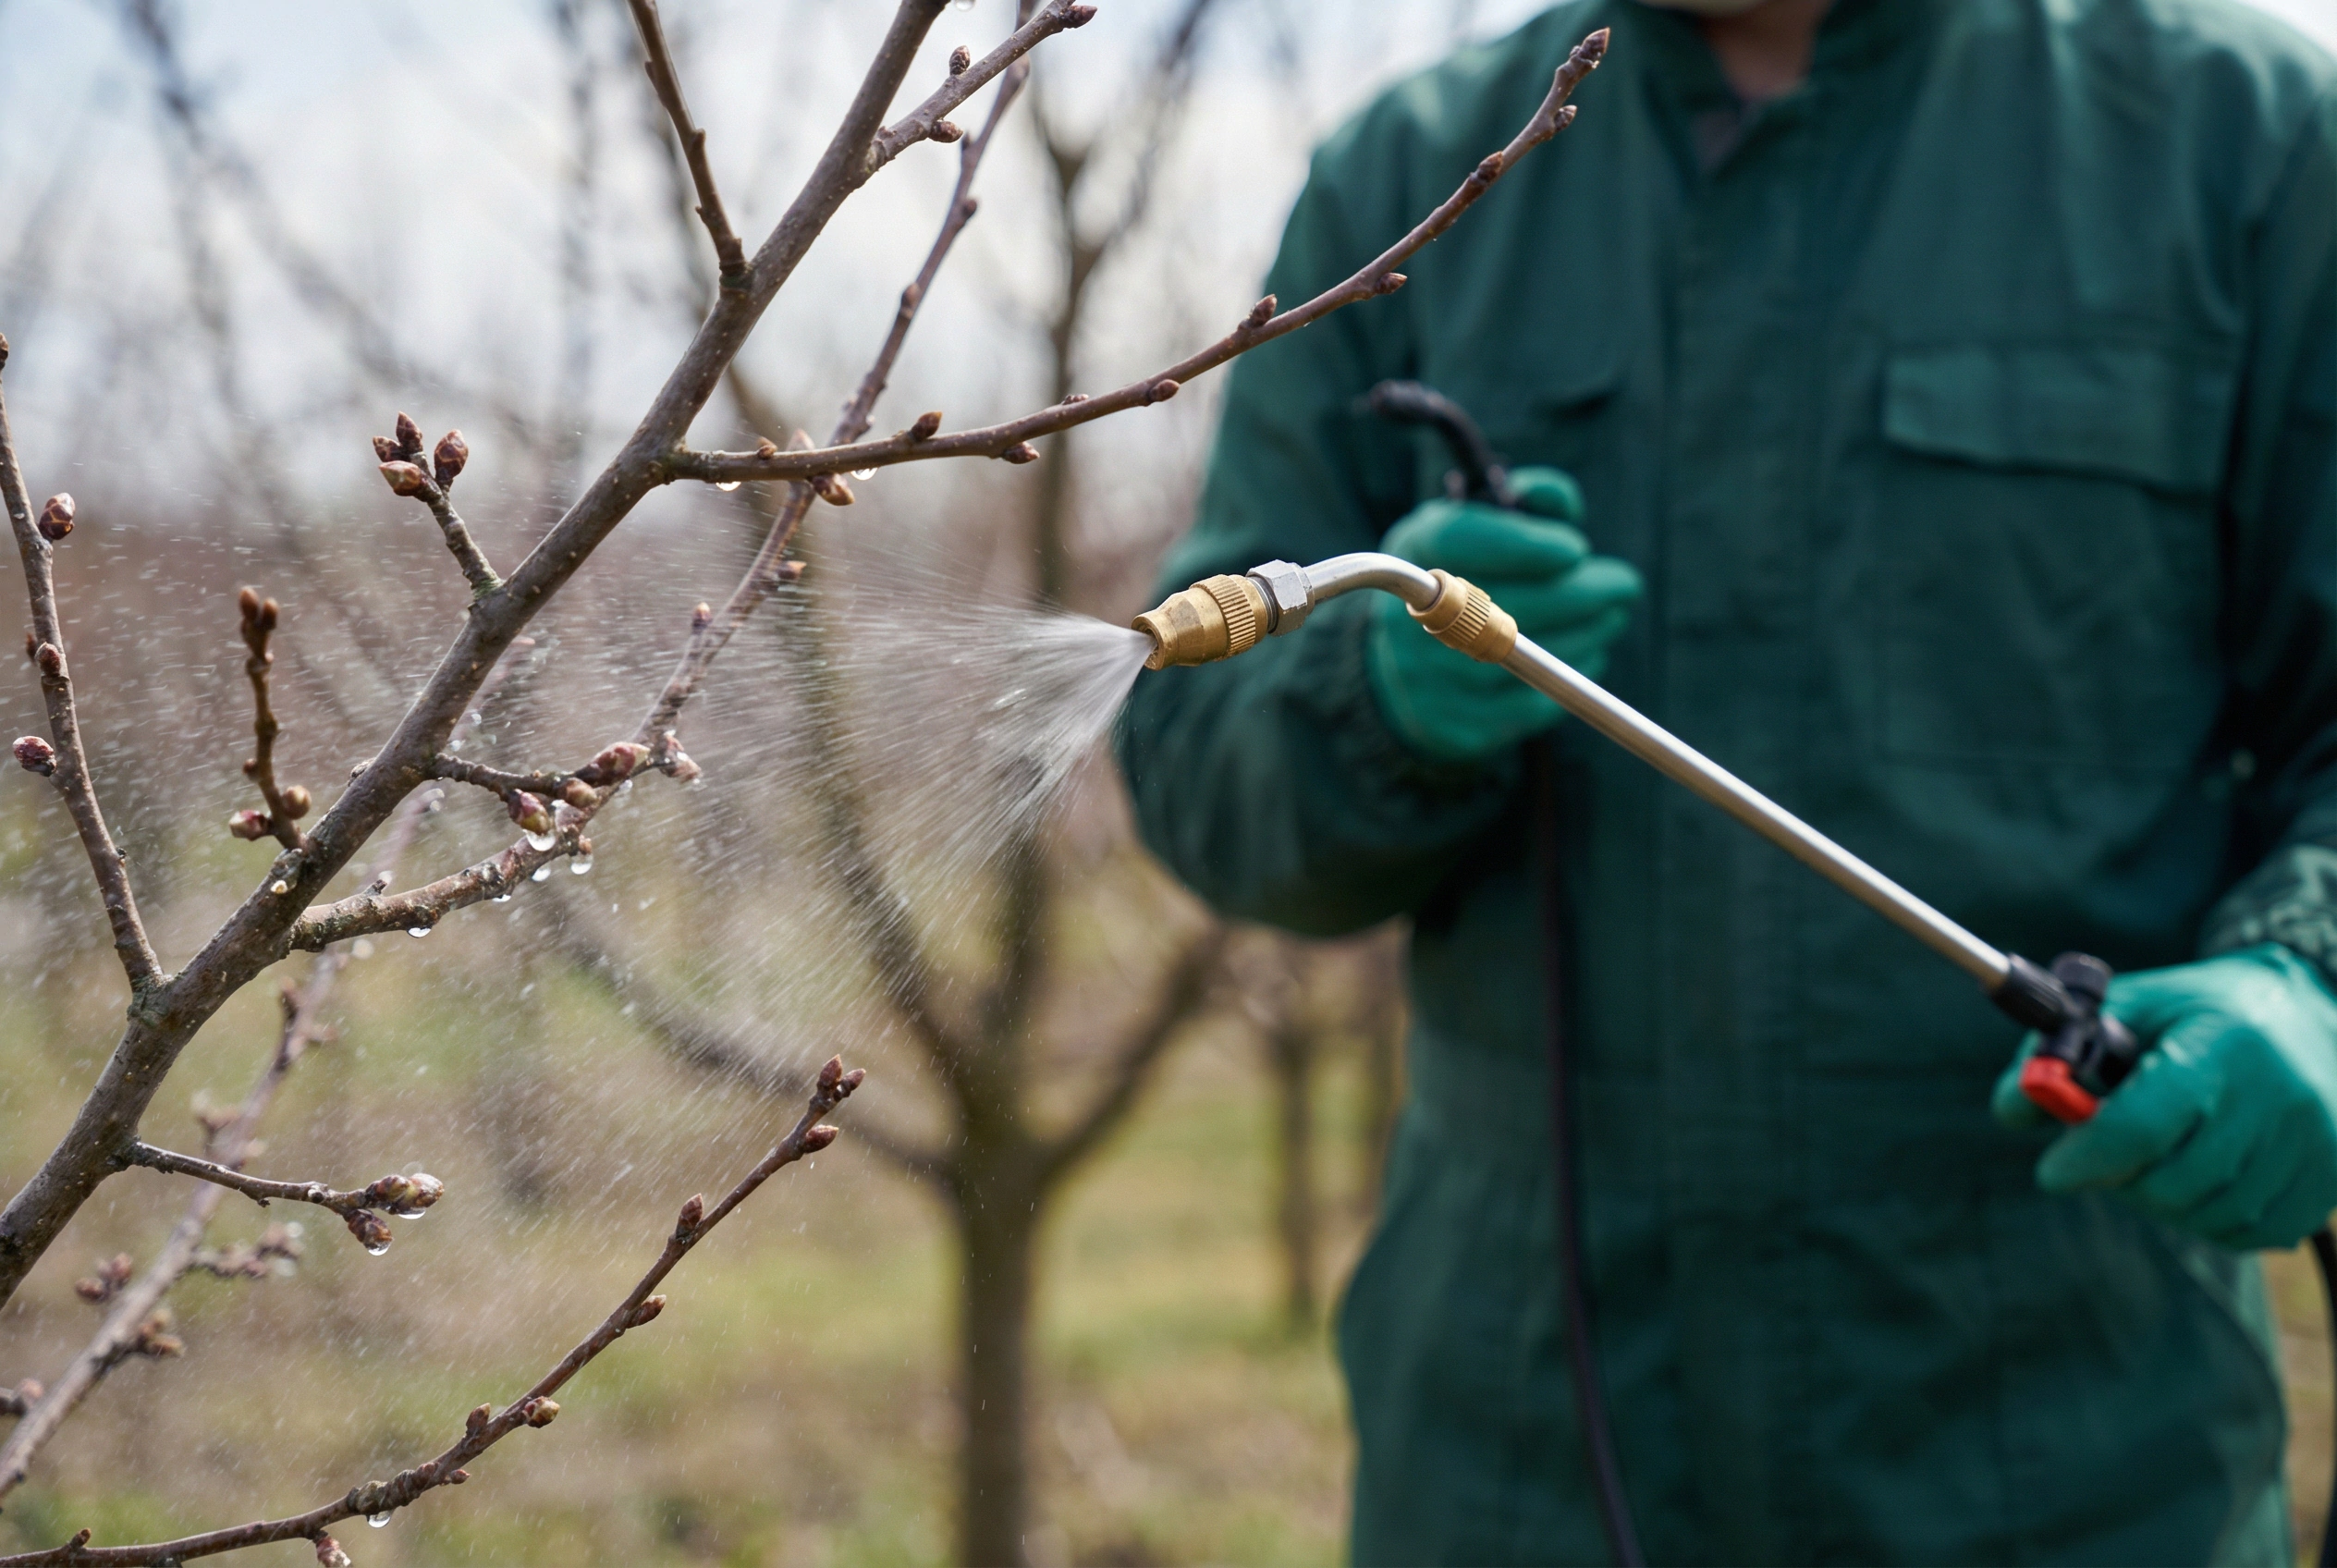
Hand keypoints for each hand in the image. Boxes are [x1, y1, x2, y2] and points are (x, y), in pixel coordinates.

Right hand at [1365, 467, 1641, 762]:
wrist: (1401, 667)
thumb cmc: (1461, 579)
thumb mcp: (1476, 522)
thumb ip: (1524, 498)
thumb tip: (1565, 505)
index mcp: (1415, 554)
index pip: (1468, 542)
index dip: (1529, 546)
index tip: (1576, 548)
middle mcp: (1412, 619)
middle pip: (1510, 606)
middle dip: (1582, 593)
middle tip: (1623, 583)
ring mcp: (1429, 679)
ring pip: (1526, 658)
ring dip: (1587, 634)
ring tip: (1611, 615)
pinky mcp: (1455, 727)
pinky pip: (1528, 706)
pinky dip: (1567, 675)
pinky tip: (1586, 652)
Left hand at [1991, 945, 2336, 1249]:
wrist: (2309, 1010)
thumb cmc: (2196, 1012)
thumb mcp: (2126, 1009)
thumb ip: (2057, 1053)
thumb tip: (2014, 1109)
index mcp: (2222, 1045)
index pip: (2143, 1125)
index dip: (2087, 1157)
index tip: (2051, 1172)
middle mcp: (2279, 1096)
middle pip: (2174, 1181)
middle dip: (2121, 1178)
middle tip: (2102, 1160)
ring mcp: (2315, 1142)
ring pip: (2212, 1214)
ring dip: (2163, 1200)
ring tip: (2153, 1160)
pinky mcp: (2332, 1177)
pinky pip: (2254, 1232)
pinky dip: (2211, 1219)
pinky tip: (2199, 1179)